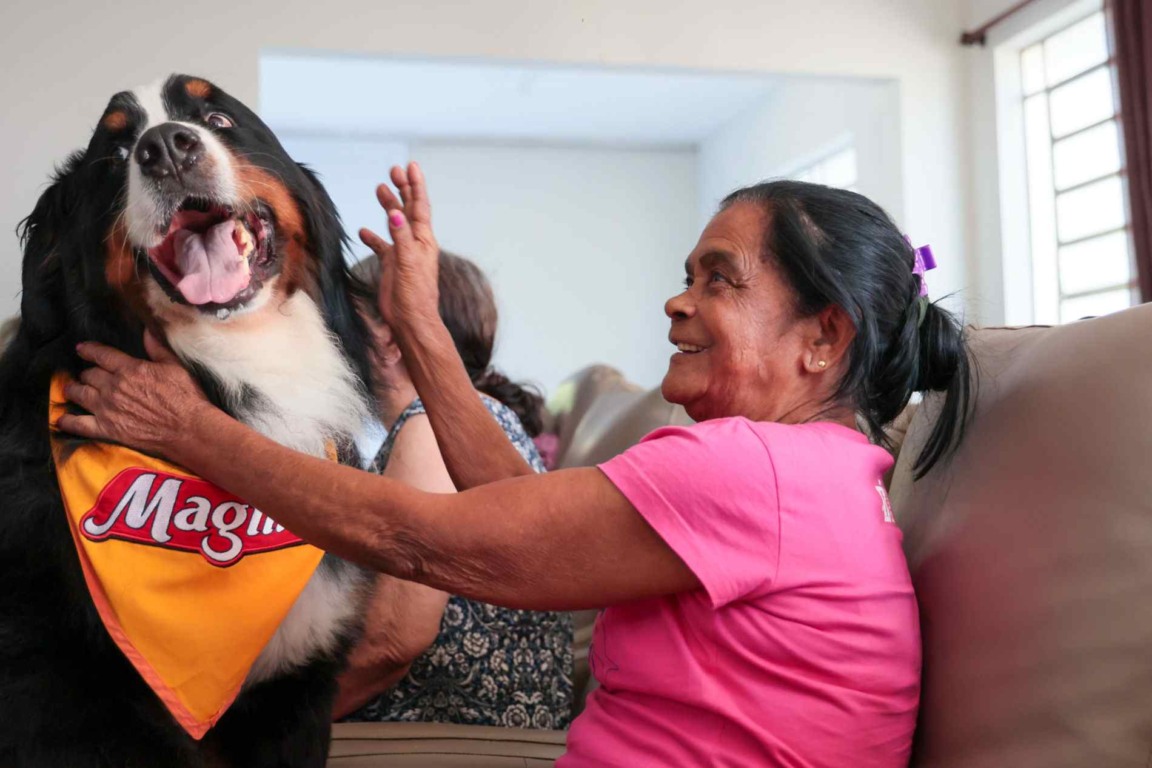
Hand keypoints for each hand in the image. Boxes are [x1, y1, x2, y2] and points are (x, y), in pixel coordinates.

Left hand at [57, 331, 213, 460]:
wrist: (188, 429)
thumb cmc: (186, 397)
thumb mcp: (176, 367)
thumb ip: (158, 349)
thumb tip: (148, 330)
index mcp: (130, 369)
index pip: (101, 355)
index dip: (89, 350)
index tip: (81, 348)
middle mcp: (113, 387)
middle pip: (89, 375)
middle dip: (86, 373)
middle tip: (86, 374)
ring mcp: (107, 408)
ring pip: (80, 394)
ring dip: (73, 390)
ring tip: (71, 389)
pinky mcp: (107, 429)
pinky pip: (79, 424)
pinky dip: (68, 421)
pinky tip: (62, 419)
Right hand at [358, 162, 440, 335]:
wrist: (410, 320)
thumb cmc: (414, 294)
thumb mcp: (408, 262)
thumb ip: (401, 237)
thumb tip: (396, 213)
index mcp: (423, 240)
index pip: (419, 206)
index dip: (415, 185)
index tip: (410, 166)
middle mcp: (415, 243)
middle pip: (409, 209)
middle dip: (402, 189)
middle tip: (394, 170)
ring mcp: (404, 253)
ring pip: (395, 223)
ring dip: (389, 206)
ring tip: (380, 189)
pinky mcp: (393, 265)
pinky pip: (382, 246)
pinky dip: (373, 237)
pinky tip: (363, 231)